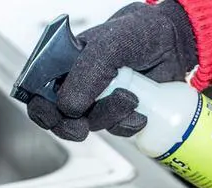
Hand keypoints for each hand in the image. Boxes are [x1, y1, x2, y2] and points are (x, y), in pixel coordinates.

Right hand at [27, 0, 196, 140]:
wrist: (175, 43)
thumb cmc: (139, 33)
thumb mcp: (111, 44)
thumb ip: (88, 71)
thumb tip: (69, 107)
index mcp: (64, 62)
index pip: (37, 90)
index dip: (41, 108)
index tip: (56, 114)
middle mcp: (78, 83)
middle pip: (59, 117)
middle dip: (70, 125)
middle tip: (82, 125)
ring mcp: (99, 100)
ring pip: (90, 125)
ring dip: (109, 118)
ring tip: (131, 98)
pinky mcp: (121, 113)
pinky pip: (116, 131)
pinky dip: (128, 126)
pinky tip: (141, 113)